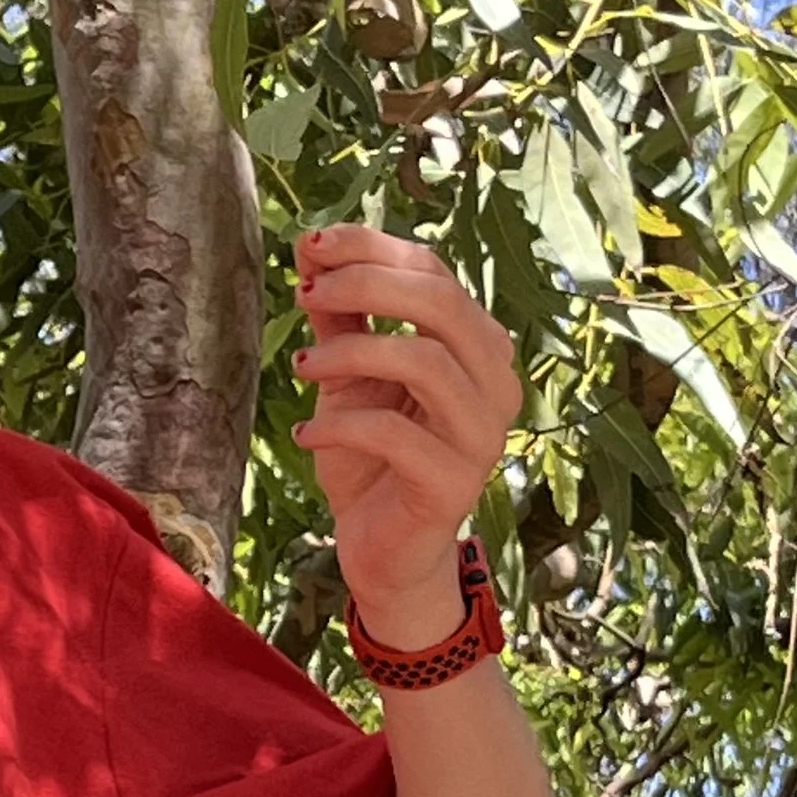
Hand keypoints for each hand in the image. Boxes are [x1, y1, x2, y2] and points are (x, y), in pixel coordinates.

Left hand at [290, 224, 520, 646]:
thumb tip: (310, 246)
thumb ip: (340, 316)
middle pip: (440, 304)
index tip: (309, 247)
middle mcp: (495, 384)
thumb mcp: (348, 377)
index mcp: (477, 346)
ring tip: (301, 366)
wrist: (383, 550)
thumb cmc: (370, 458)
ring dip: (350, 352)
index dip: (371, 249)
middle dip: (365, 286)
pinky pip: (395, 434)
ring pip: (425, 361)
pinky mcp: (453, 483)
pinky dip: (340, 425)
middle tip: (305, 293)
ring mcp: (482, 435)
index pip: (433, 273)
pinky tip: (306, 434)